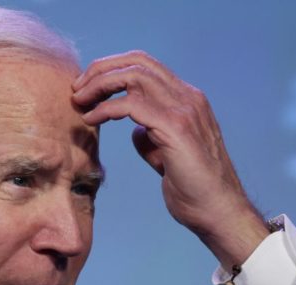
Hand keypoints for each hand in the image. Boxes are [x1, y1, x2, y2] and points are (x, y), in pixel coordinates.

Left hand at [71, 50, 268, 268]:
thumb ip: (153, 138)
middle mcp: (188, 98)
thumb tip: (136, 130)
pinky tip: (91, 119)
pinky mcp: (176, 128)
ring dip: (100, 84)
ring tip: (79, 100)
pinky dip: (106, 108)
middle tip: (77, 89)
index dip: (113, 69)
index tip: (88, 88)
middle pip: (138, 61)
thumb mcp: (168, 156)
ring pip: (134, 75)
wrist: (218, 212)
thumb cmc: (194, 190)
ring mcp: (185, 110)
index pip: (146, 66)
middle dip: (101, 69)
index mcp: (187, 100)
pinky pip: (132, 104)